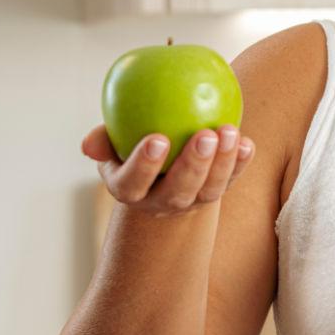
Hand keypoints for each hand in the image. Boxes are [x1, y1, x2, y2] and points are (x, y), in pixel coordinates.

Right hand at [83, 122, 255, 215]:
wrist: (160, 171)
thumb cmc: (129, 145)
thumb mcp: (112, 143)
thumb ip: (103, 139)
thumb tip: (88, 145)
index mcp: (129, 189)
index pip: (134, 182)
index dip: (145, 165)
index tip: (157, 138)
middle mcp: (161, 202)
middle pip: (178, 191)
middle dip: (193, 165)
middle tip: (205, 135)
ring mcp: (192, 202)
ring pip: (209, 190)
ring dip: (223, 163)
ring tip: (229, 132)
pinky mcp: (215, 193)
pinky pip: (231, 180)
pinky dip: (240, 163)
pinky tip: (247, 143)